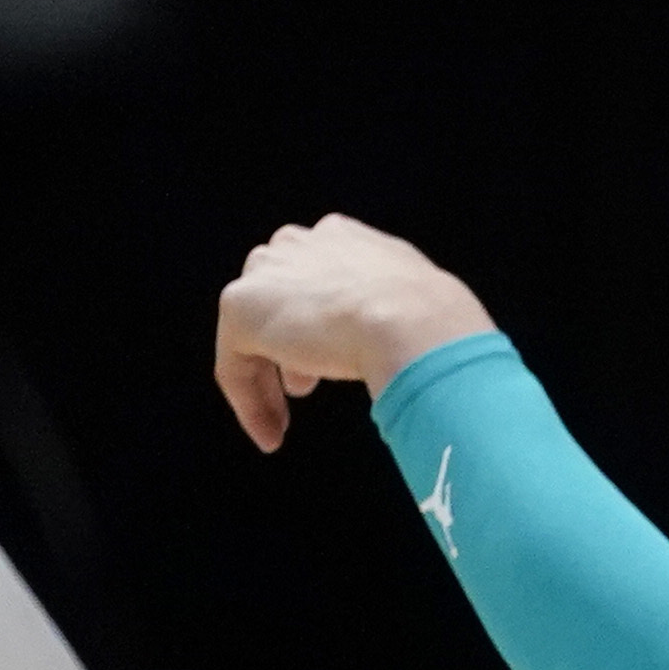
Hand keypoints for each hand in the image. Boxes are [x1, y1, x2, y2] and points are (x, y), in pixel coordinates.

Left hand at [213, 216, 492, 451]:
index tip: (333, 357)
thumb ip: (390, 306)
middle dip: (288, 345)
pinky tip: (272, 434)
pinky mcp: (240, 311)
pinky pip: (235, 366)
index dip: (320, 320)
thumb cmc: (433, 319)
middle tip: (303, 388)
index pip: (315, 276)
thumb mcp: (414, 300)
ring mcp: (265, 275)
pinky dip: (250, 403)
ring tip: (284, 421)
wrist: (414, 323)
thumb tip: (393, 335)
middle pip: (278, 297)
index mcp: (341, 236)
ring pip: (253, 332)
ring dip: (266, 378)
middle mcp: (297, 244)